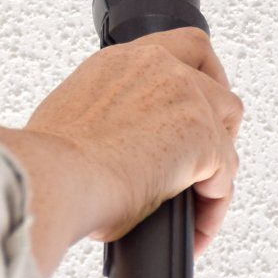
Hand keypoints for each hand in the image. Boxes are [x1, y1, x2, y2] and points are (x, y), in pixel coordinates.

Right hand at [25, 29, 242, 255]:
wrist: (52, 178)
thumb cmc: (49, 162)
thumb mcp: (70, 119)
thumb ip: (103, 118)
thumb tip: (106, 150)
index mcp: (120, 62)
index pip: (175, 49)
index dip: (193, 78)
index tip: (187, 108)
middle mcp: (156, 67)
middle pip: (212, 79)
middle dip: (214, 118)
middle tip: (200, 158)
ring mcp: (184, 95)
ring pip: (227, 120)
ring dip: (218, 162)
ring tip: (197, 202)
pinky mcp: (202, 135)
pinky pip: (225, 175)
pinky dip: (213, 206)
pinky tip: (193, 228)